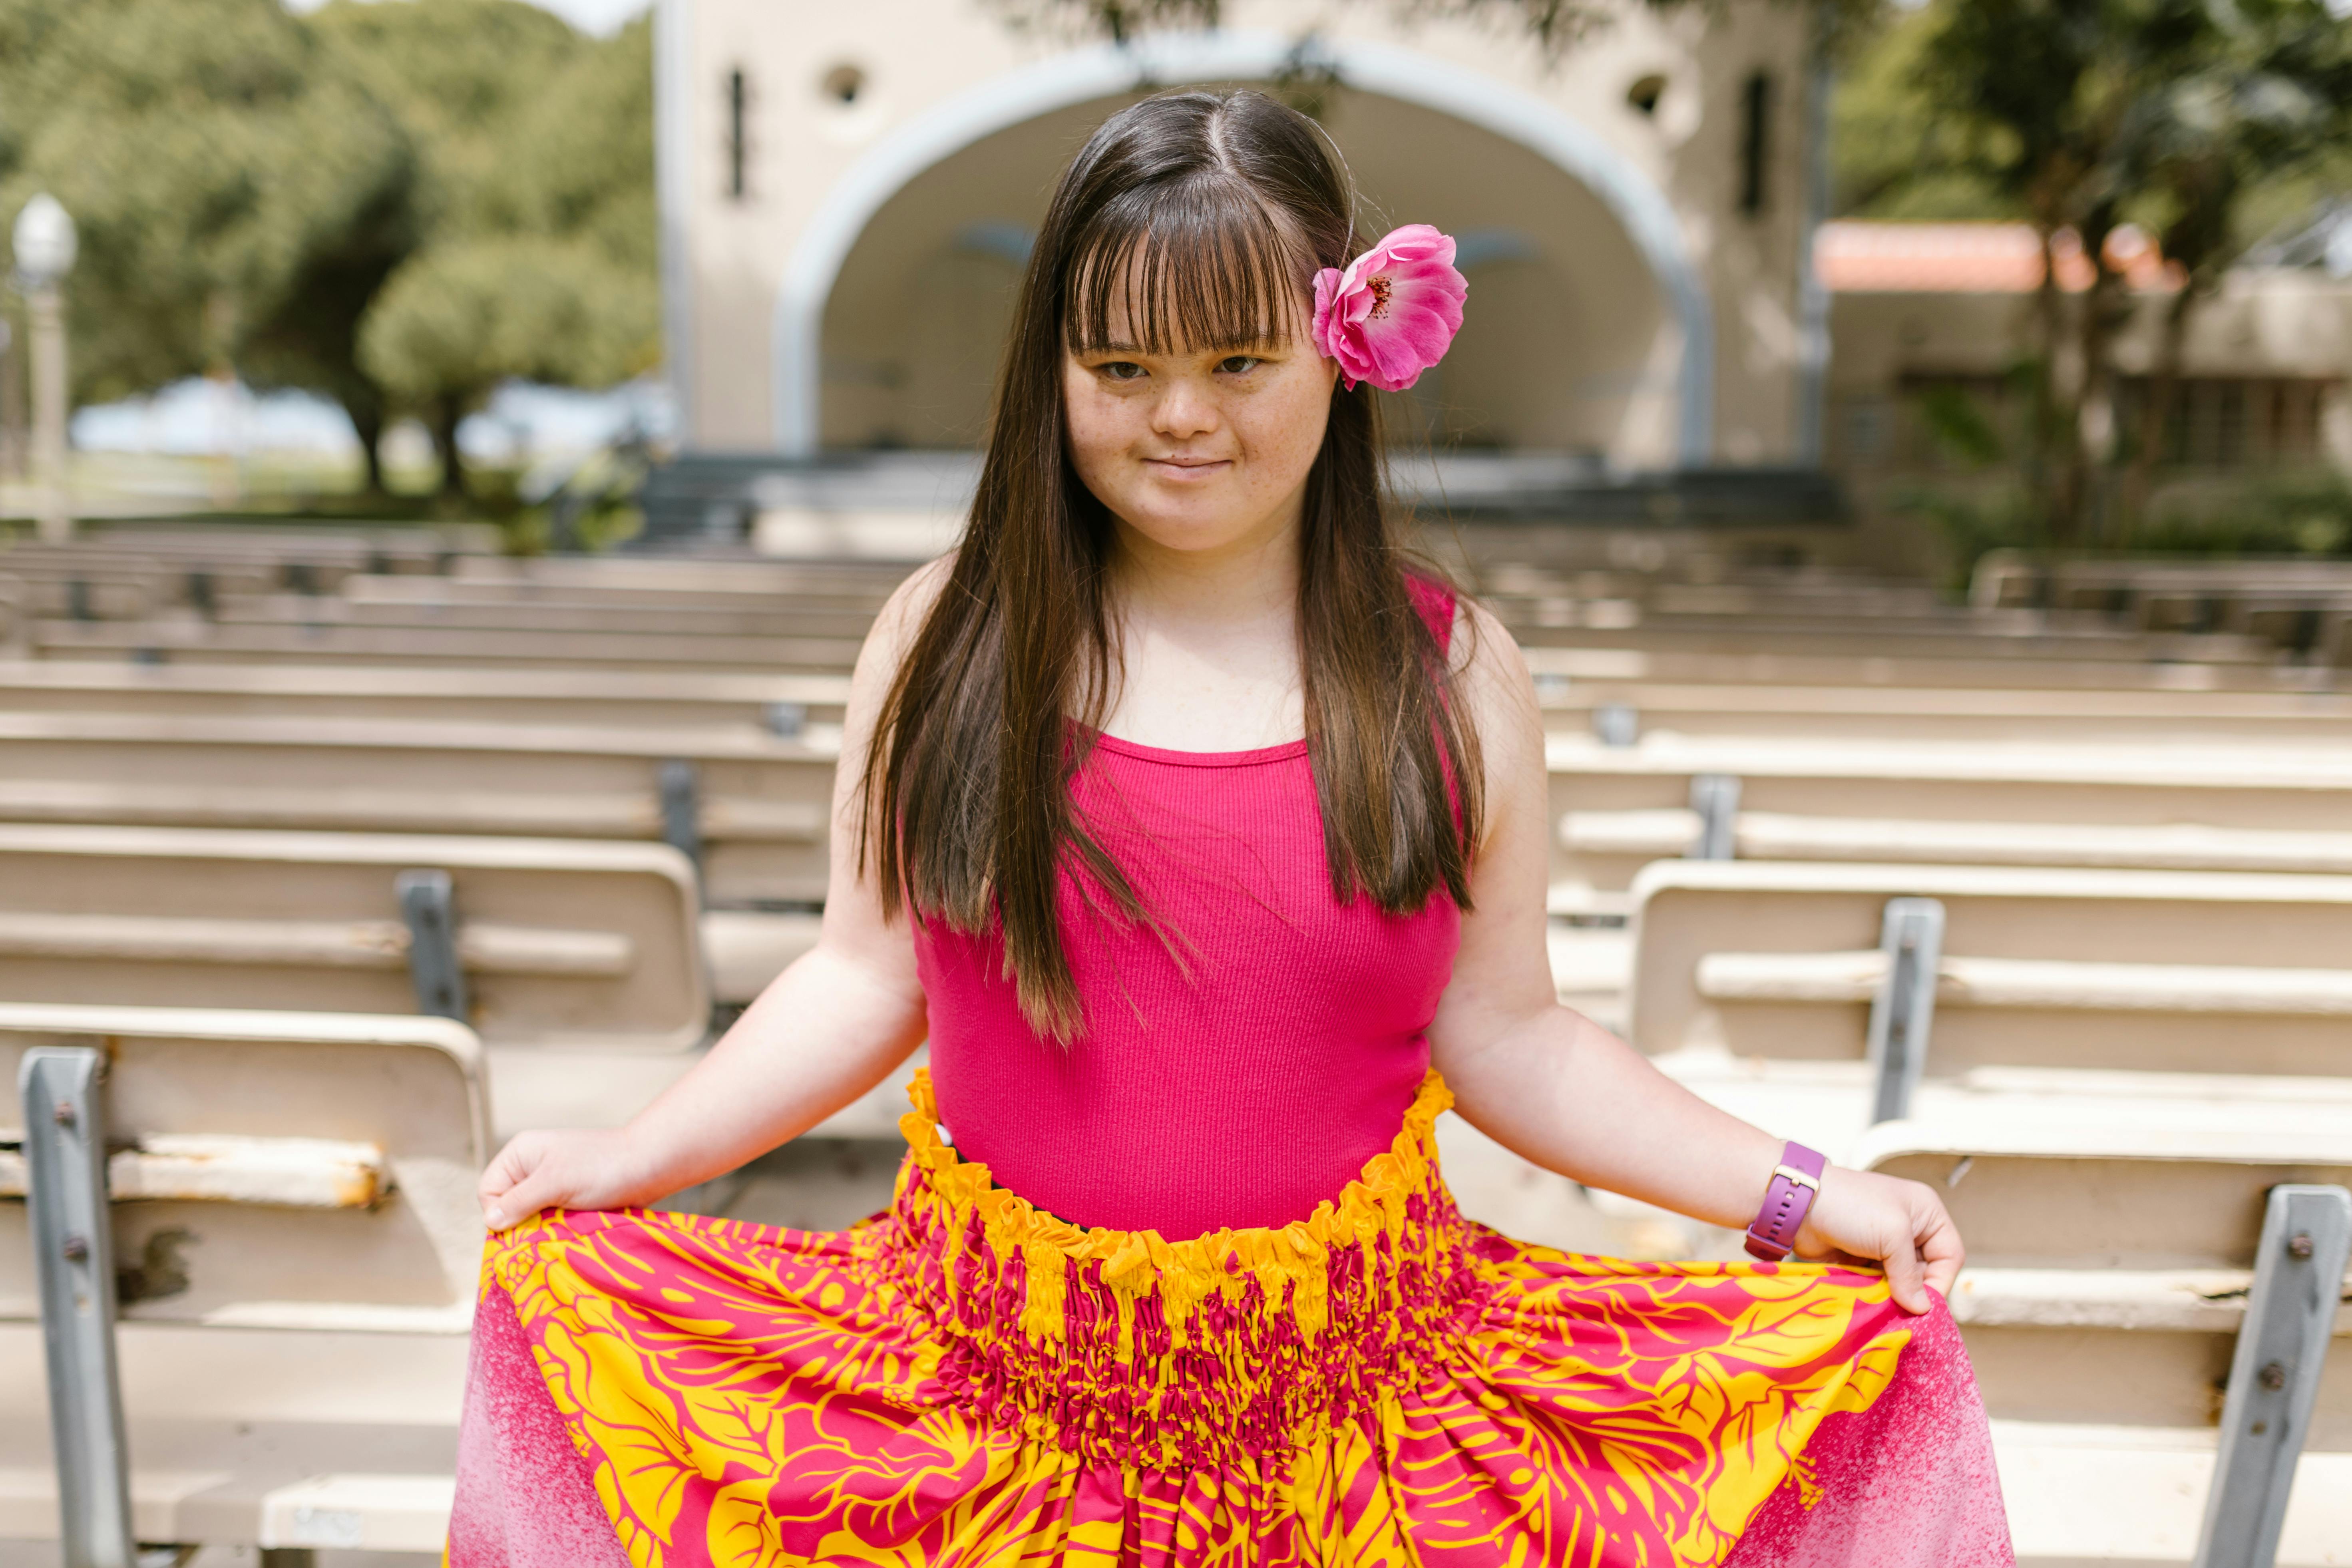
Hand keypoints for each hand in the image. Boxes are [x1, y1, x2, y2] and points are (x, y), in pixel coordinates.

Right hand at [477, 1128, 658, 1231]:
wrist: (649, 1166)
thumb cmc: (602, 1167)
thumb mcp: (555, 1183)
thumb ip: (520, 1202)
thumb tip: (490, 1222)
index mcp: (520, 1154)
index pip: (488, 1191)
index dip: (500, 1212)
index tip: (522, 1225)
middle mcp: (531, 1168)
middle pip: (507, 1208)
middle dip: (522, 1223)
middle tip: (544, 1230)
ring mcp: (551, 1184)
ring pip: (529, 1219)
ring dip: (542, 1229)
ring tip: (562, 1228)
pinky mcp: (569, 1200)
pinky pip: (550, 1222)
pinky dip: (557, 1229)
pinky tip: (571, 1230)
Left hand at [1793, 1166, 1963, 1315]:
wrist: (1798, 1204)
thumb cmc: (1850, 1208)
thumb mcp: (1892, 1236)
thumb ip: (1909, 1275)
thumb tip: (1921, 1309)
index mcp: (1926, 1213)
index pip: (1950, 1255)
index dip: (1940, 1281)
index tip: (1923, 1304)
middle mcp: (1909, 1228)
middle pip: (1926, 1271)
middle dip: (1914, 1291)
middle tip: (1900, 1310)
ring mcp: (1884, 1243)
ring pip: (1901, 1281)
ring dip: (1892, 1295)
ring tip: (1881, 1306)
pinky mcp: (1861, 1257)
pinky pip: (1878, 1283)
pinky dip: (1875, 1294)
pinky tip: (1867, 1302)